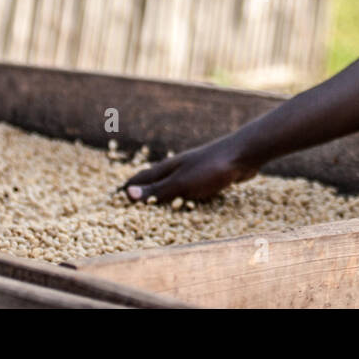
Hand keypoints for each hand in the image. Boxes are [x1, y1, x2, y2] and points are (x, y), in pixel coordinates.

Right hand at [122, 138, 258, 202]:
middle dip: (142, 190)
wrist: (244, 154)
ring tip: (153, 204)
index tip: (113, 197)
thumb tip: (128, 194)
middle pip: (155, 180)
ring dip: (162, 194)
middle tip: (129, 202)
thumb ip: (158, 190)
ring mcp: (194, 171)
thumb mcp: (182, 182)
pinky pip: (190, 190)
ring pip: (173, 184)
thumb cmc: (211, 167)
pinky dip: (182, 197)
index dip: (128, 188)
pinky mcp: (209, 176)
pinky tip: (186, 202)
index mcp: (168, 168)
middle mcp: (179, 167)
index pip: (141, 178)